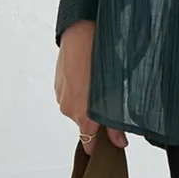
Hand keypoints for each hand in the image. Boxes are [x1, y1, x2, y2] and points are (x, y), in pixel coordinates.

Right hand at [53, 19, 127, 148]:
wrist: (80, 32)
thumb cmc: (99, 59)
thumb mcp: (115, 93)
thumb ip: (115, 123)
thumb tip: (120, 143)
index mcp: (82, 116)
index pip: (89, 145)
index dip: (101, 145)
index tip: (112, 141)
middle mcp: (68, 109)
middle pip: (86, 125)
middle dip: (98, 118)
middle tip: (112, 99)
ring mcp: (61, 96)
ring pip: (78, 108)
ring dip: (89, 102)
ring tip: (100, 83)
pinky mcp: (58, 84)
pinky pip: (72, 95)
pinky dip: (81, 90)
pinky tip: (90, 75)